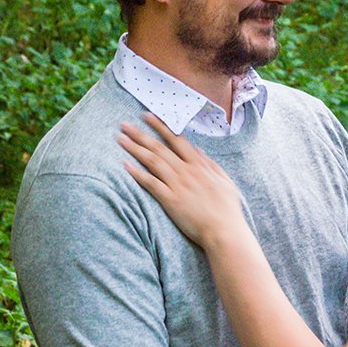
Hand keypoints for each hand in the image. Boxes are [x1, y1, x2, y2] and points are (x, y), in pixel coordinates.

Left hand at [119, 114, 248, 248]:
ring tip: (120, 139)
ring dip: (135, 148)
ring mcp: (177, 185)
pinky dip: (137, 173)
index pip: (176, 139)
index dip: (161, 126)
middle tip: (125, 125)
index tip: (148, 116)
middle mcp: (186, 171)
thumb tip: (198, 151)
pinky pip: (150, 183)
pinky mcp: (170, 200)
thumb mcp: (225, 181)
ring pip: (152, 161)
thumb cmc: (227, 209)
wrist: (224, 230)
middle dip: (141, 134)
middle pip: (159, 148)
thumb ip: (210, 165)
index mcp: (200, 165)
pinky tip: (125, 165)